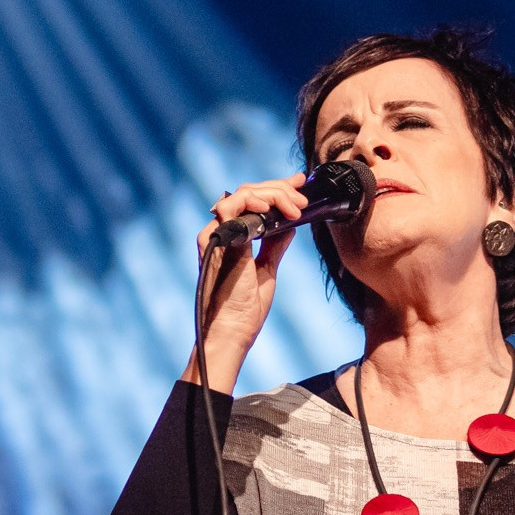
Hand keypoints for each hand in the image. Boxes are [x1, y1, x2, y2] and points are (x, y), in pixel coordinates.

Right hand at [184, 177, 306, 391]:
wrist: (232, 331)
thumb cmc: (245, 310)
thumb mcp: (267, 270)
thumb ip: (274, 246)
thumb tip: (290, 226)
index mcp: (235, 238)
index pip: (254, 202)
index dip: (277, 189)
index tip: (300, 184)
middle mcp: (223, 232)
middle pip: (249, 192)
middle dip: (280, 189)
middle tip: (302, 199)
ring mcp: (216, 234)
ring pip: (243, 194)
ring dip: (272, 194)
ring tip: (294, 208)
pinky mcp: (212, 240)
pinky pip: (231, 207)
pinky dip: (253, 202)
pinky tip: (273, 209)